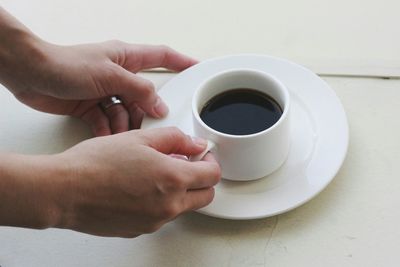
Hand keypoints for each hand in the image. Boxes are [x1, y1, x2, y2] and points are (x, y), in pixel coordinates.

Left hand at [3, 38, 195, 134]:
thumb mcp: (111, 75)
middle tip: (146, 124)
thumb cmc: (67, 65)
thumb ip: (139, 90)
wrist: (32, 75)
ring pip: (126, 112)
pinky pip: (108, 121)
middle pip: (143, 95)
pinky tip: (106, 135)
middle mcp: (118, 74)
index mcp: (126, 58)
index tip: (196, 68)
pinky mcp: (91, 106)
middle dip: (144, 111)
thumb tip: (158, 105)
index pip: (161, 57)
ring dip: (123, 124)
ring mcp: (105, 91)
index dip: (181, 62)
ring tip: (119, 132)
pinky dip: (108, 129)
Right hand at [49, 127, 220, 236]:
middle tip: (186, 166)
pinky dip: (160, 203)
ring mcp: (155, 221)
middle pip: (205, 196)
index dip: (210, 162)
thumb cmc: (96, 164)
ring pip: (183, 207)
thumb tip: (195, 144)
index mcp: (172, 179)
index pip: (213, 175)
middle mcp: (168, 205)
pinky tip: (140, 189)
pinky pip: (161, 216)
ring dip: (180, 192)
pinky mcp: (140, 229)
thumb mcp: (140, 138)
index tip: (202, 156)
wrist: (65, 190)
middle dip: (202, 180)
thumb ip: (174, 139)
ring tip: (156, 174)